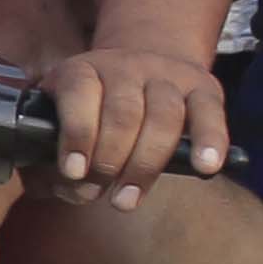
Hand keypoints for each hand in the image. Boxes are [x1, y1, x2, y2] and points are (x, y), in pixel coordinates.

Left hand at [36, 39, 225, 202]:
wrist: (143, 65)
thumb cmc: (92, 110)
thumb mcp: (61, 118)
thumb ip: (52, 152)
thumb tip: (67, 186)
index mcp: (82, 70)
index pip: (79, 95)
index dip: (77, 134)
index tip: (74, 171)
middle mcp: (125, 66)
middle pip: (123, 114)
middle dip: (109, 161)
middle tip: (98, 193)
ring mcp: (166, 75)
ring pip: (164, 116)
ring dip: (146, 164)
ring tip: (128, 199)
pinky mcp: (203, 87)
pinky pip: (209, 113)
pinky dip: (210, 140)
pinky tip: (205, 167)